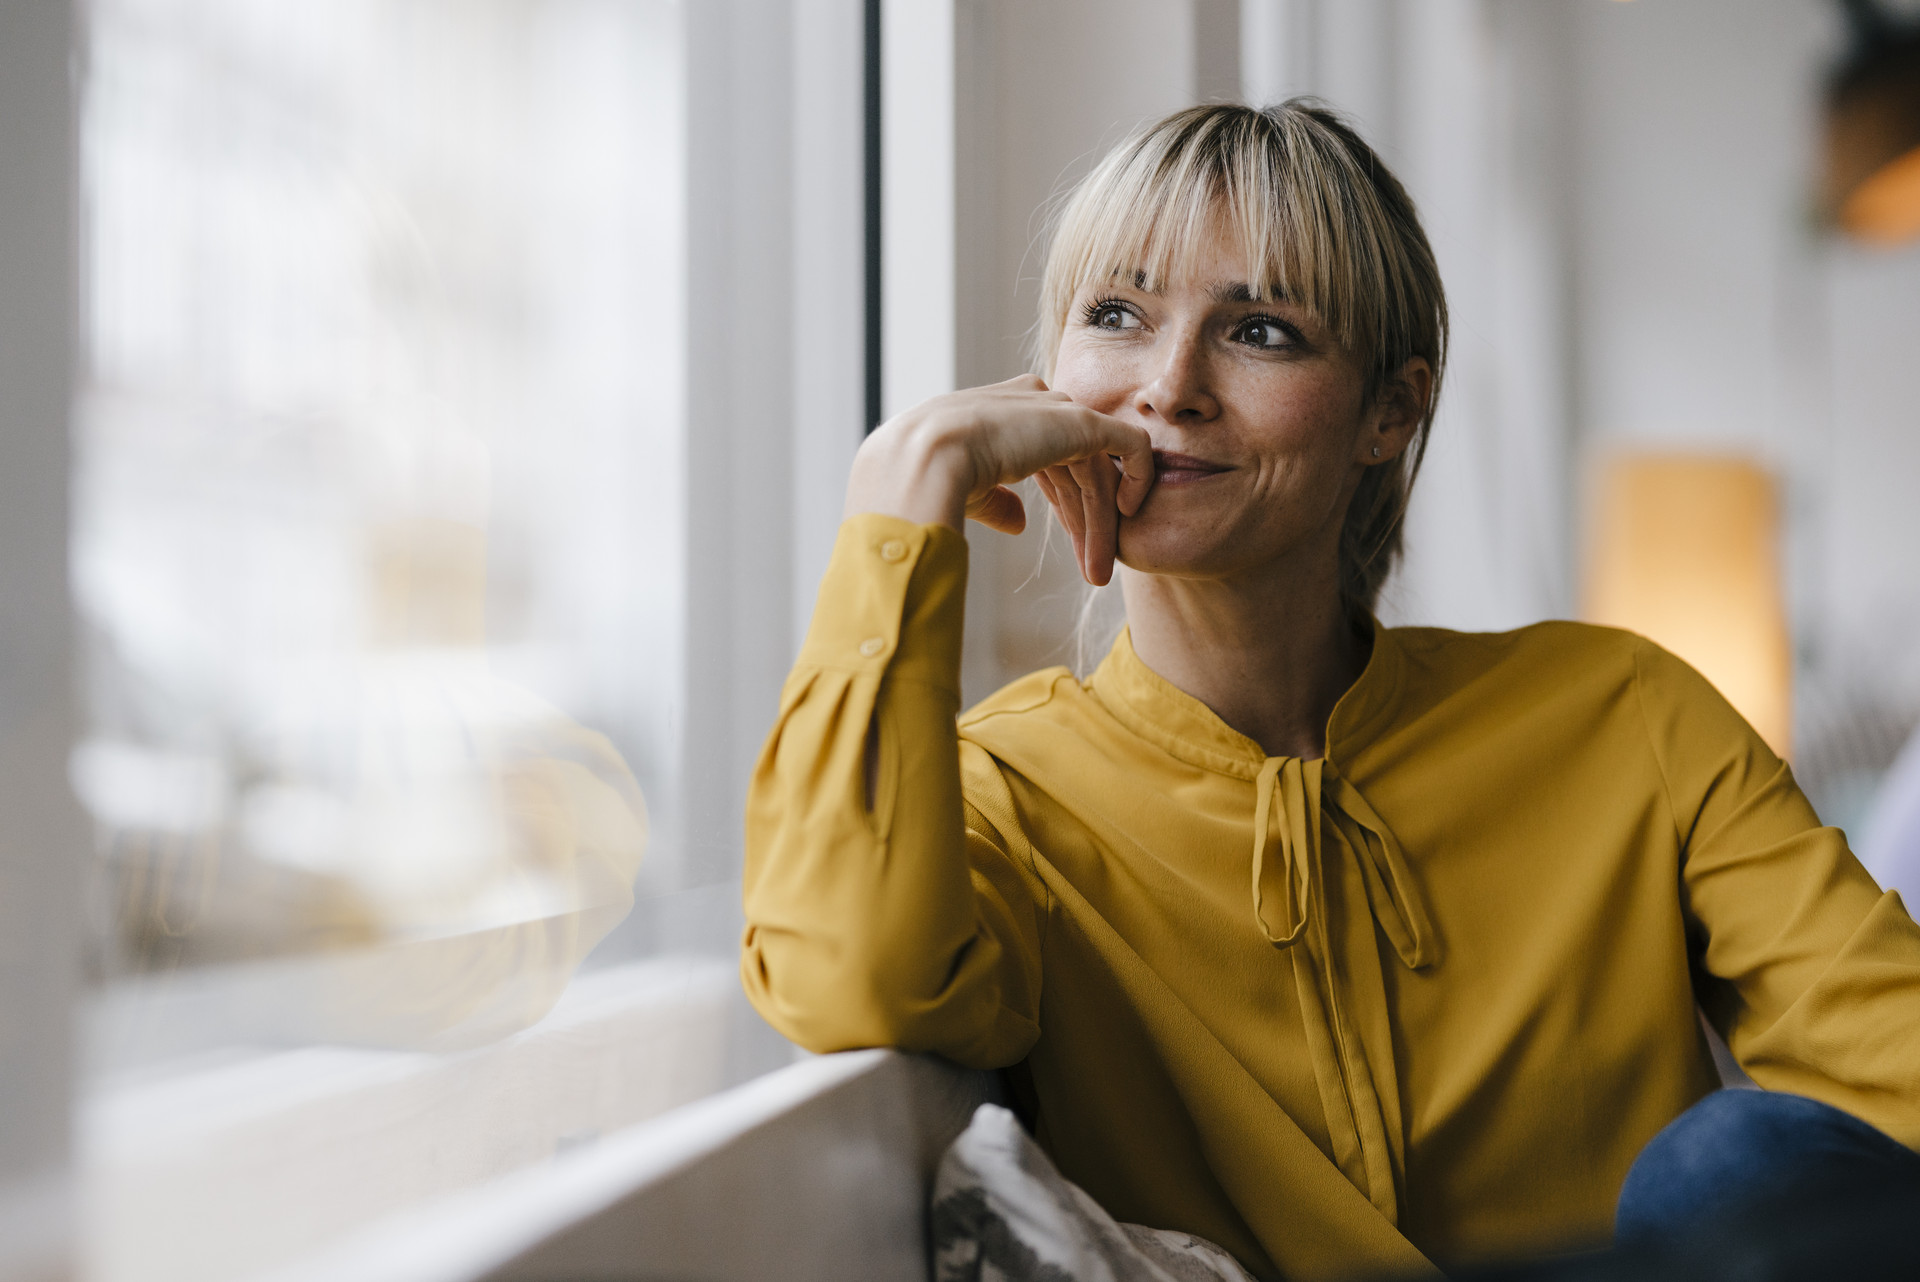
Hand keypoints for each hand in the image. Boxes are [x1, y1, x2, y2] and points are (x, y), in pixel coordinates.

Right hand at [845, 375, 1153, 585]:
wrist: (922, 461)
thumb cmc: (929, 477)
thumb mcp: (969, 489)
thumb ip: (997, 499)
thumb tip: (1019, 522)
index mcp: (1004, 411)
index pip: (1050, 456)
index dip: (1063, 501)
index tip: (1069, 541)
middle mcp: (1034, 403)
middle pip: (1077, 465)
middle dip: (1085, 520)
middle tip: (1093, 569)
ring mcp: (1059, 410)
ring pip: (1098, 469)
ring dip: (1099, 524)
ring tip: (1098, 572)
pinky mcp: (1083, 423)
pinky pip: (1131, 446)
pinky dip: (1138, 478)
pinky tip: (1127, 515)